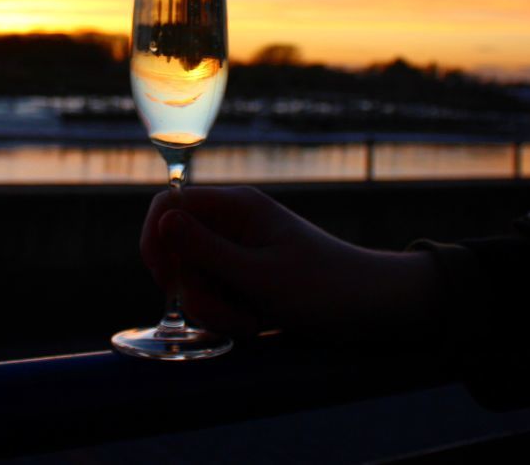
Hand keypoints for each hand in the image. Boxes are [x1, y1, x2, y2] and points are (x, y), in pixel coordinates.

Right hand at [141, 186, 442, 344]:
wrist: (374, 309)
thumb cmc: (323, 287)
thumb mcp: (259, 275)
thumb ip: (205, 249)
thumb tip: (163, 220)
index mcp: (237, 207)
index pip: (169, 206)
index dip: (156, 240)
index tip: (163, 278)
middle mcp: (232, 225)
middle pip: (177, 251)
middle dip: (193, 289)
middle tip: (228, 311)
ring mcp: (237, 253)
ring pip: (193, 280)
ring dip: (214, 309)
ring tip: (254, 320)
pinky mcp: (244, 280)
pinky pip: (213, 297)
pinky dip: (228, 316)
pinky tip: (259, 323)